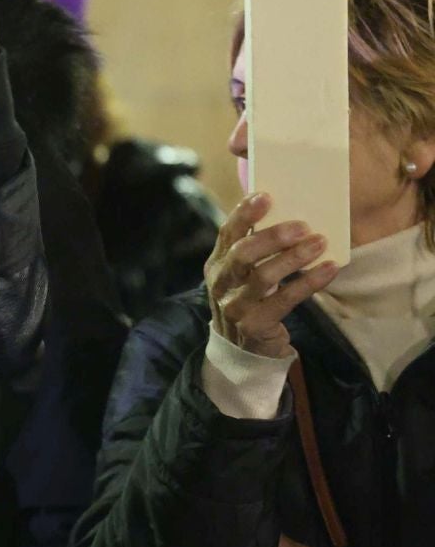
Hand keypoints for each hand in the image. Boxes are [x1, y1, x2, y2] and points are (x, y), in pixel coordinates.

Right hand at [206, 193, 337, 358]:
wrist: (243, 349)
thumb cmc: (250, 300)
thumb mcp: (242, 274)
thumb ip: (255, 250)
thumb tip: (291, 216)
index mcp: (217, 264)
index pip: (227, 233)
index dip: (244, 214)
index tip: (266, 196)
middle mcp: (221, 283)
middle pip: (243, 254)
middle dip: (273, 237)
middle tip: (303, 225)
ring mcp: (235, 306)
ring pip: (264, 276)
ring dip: (294, 257)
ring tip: (320, 243)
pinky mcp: (255, 325)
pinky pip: (285, 300)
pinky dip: (309, 282)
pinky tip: (329, 269)